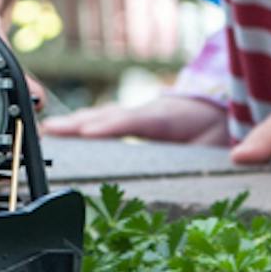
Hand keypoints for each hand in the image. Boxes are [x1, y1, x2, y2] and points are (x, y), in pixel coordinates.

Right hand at [41, 94, 229, 144]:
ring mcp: (136, 114)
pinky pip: (103, 120)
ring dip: (74, 123)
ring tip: (49, 131)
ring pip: (101, 116)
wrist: (218, 108)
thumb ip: (212, 153)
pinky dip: (81, 125)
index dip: (112, 126)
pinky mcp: (131, 119)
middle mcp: (147, 113)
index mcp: (168, 118)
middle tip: (51, 131)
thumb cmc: (215, 130)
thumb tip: (221, 163)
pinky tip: (64, 132)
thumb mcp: (216, 144)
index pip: (136, 121)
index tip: (88, 132)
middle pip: (108, 116)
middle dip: (79, 123)